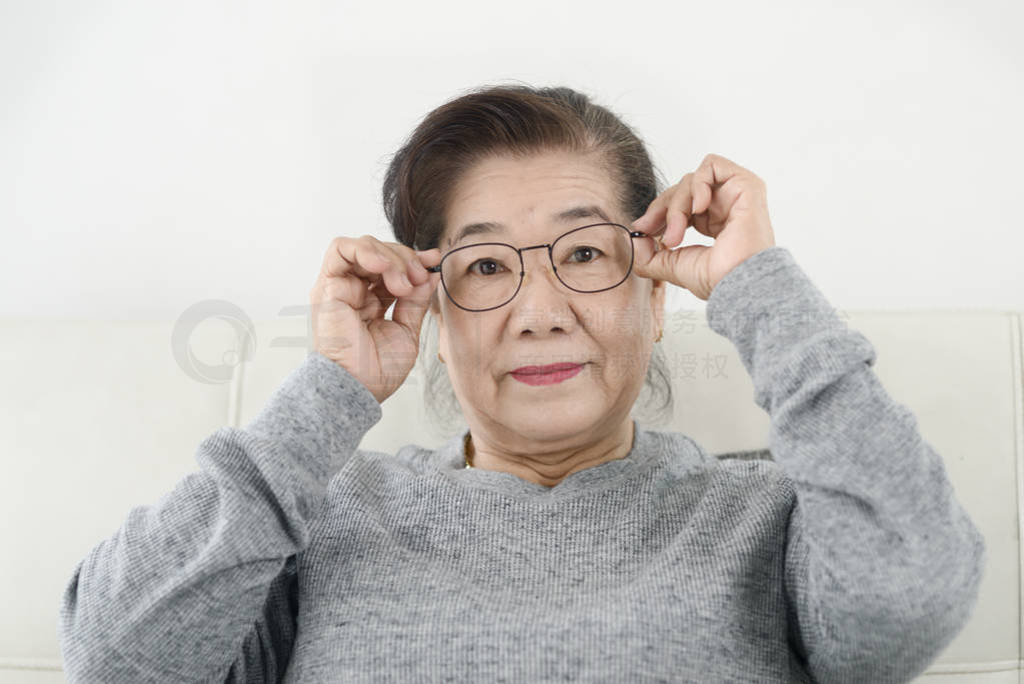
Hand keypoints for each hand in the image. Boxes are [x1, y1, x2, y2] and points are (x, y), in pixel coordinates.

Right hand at [310, 236, 441, 403]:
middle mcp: (354, 291)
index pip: (392, 267)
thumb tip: (430, 275)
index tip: (434, 262)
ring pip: (365, 247)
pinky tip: (383, 265)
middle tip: (420, 277)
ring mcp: (340, 286)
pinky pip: (341, 250)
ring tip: (404, 281)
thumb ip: (416, 301)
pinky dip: (366, 250)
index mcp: (372, 302)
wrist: (358, 388)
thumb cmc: (378, 370)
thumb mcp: (407, 330)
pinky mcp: (328, 286)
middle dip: (407, 259)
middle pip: (381, 253)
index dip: (414, 260)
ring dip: (391, 257)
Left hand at [631, 153, 775, 300]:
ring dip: (677, 206)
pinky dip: (697, 184)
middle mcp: (724, 206)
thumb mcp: (672, 266)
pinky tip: (698, 209)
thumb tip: (632, 237)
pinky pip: (711, 165)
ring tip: (678, 234)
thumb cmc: (717, 280)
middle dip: (662, 209)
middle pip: (681, 189)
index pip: (678, 203)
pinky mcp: (745, 184)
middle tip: (658, 234)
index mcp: (712, 222)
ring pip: (691, 179)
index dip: (658, 212)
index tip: (643, 229)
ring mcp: (735, 194)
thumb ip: (648, 254)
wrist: (738, 283)